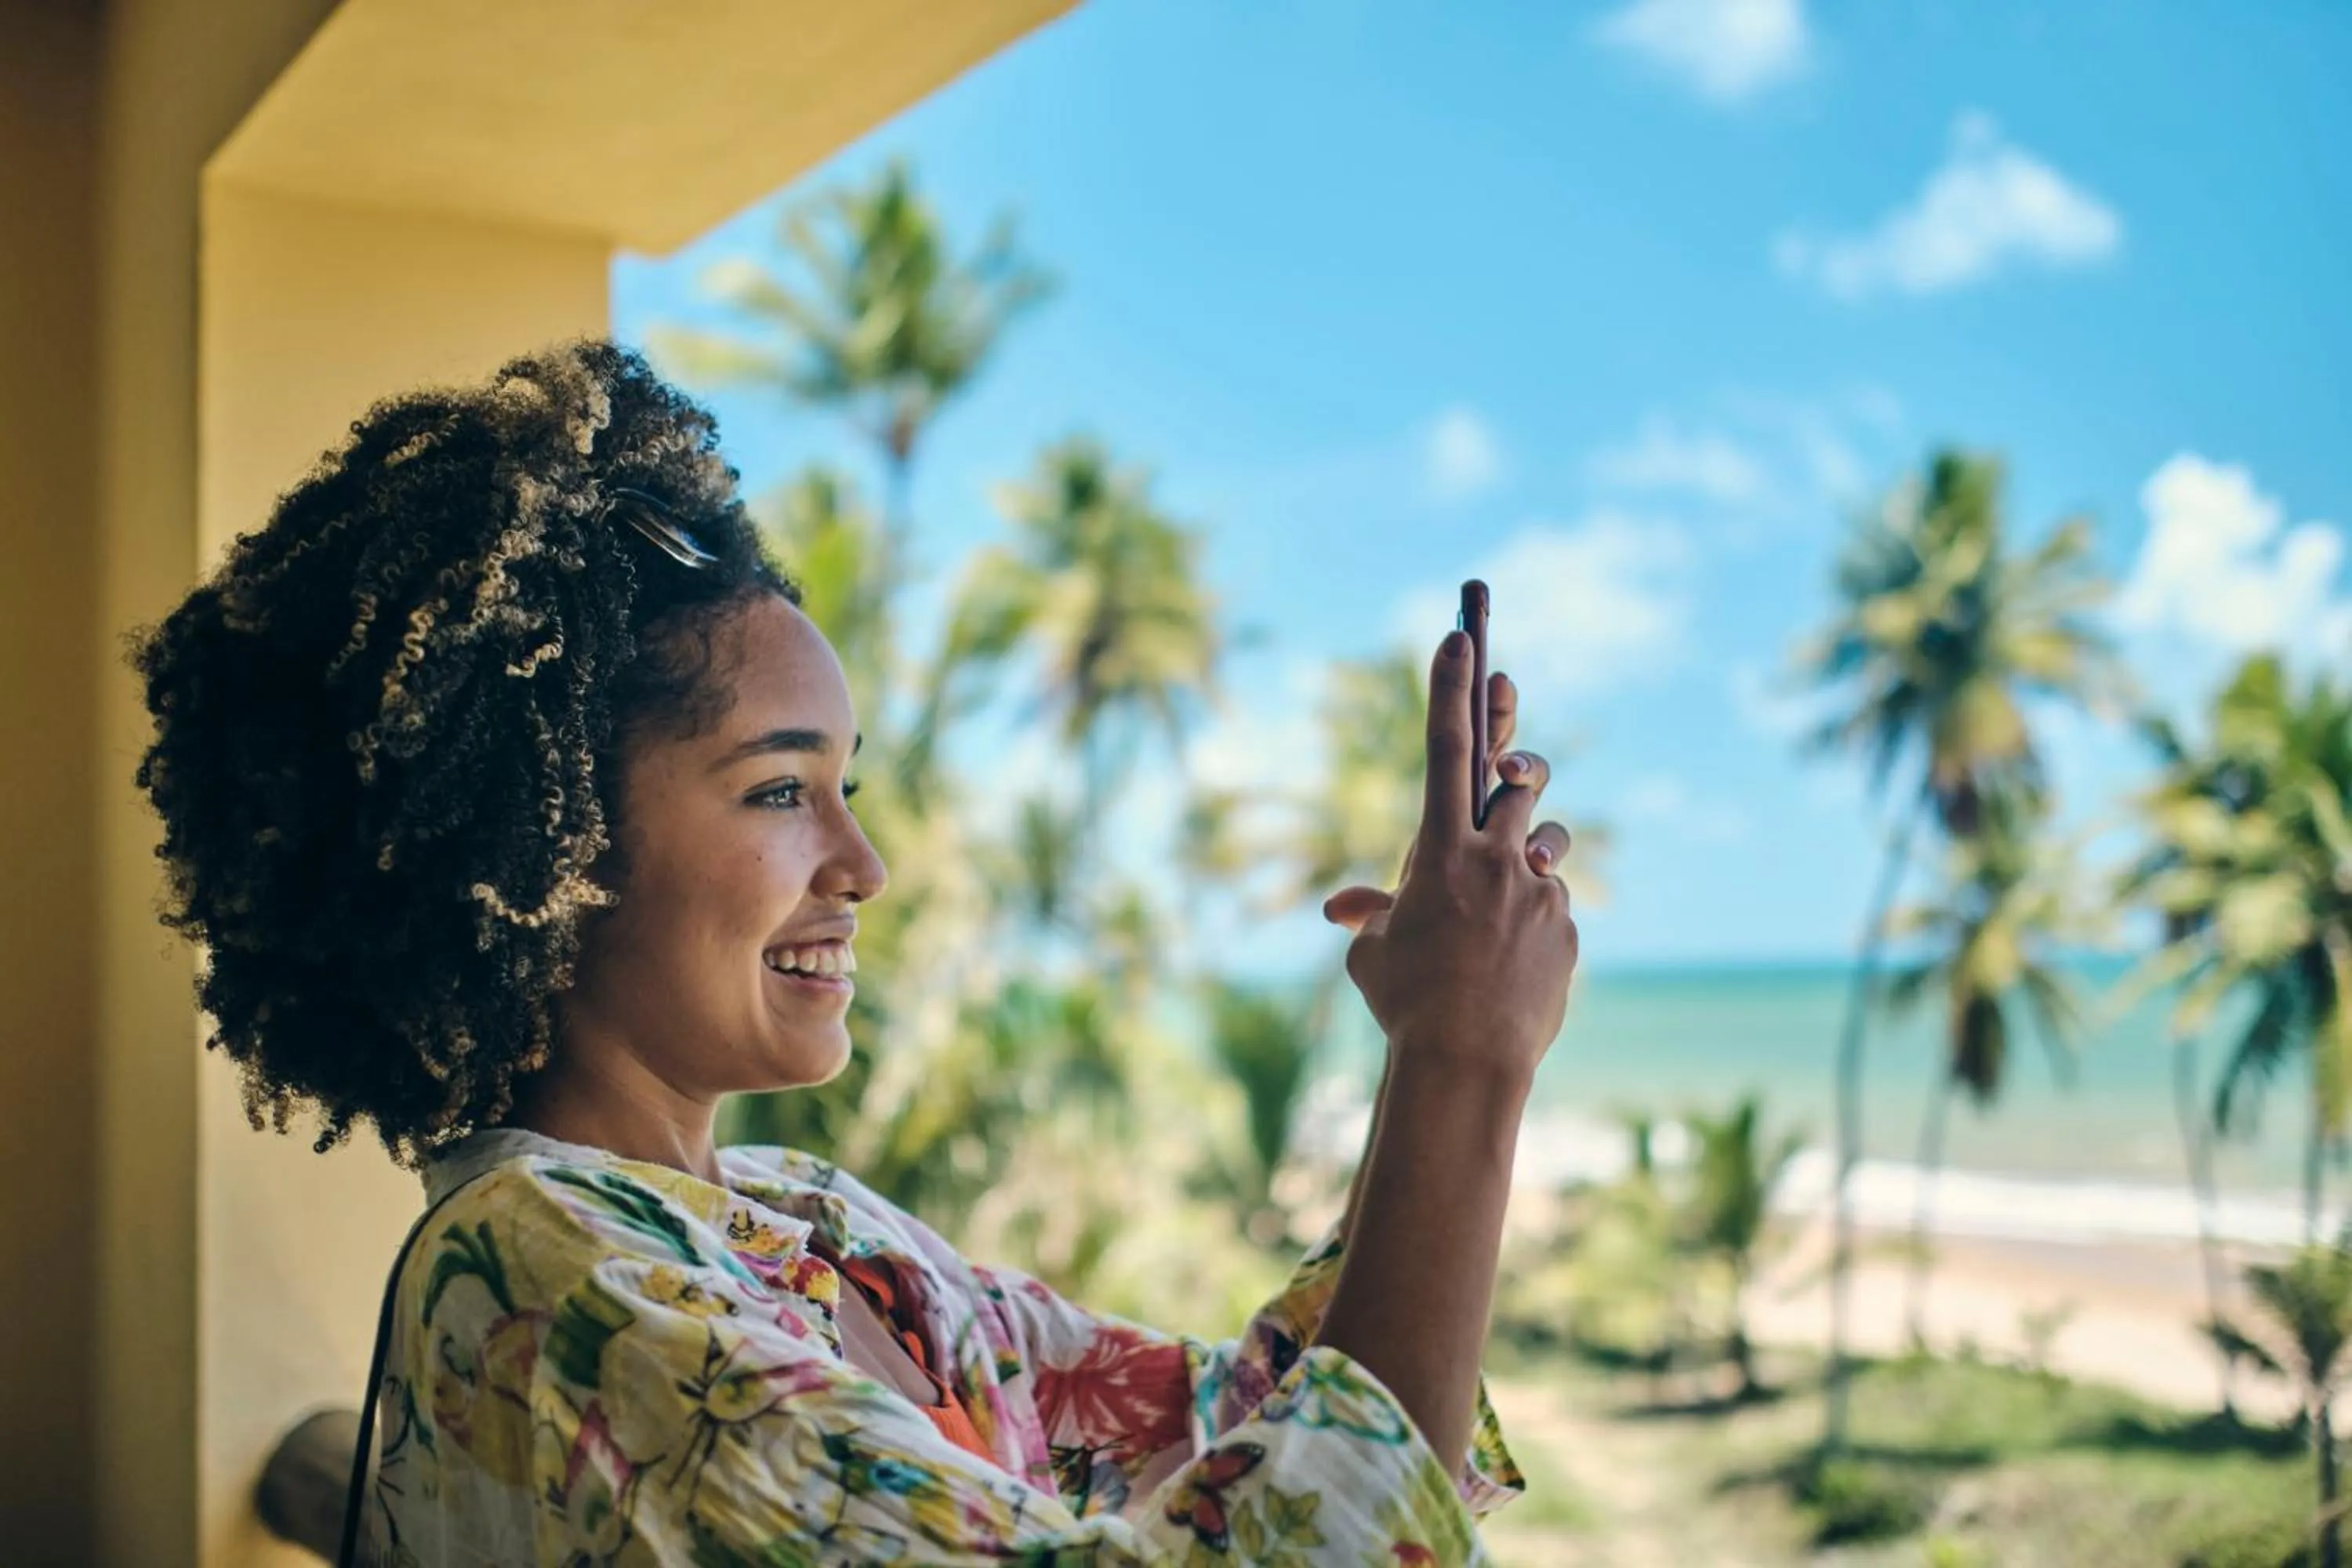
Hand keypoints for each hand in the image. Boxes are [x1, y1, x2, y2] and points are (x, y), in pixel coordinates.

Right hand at [1320, 638, 1577, 1082]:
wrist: (1469, 1061)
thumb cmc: (1407, 1004)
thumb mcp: (1372, 954)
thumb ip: (1370, 915)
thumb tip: (1345, 908)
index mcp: (1440, 851)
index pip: (1444, 748)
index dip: (1450, 689)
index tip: (1461, 636)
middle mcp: (1496, 857)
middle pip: (1519, 780)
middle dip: (1516, 768)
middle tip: (1511, 771)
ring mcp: (1538, 890)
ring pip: (1546, 841)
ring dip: (1529, 854)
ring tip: (1509, 892)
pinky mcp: (1567, 925)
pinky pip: (1551, 904)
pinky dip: (1531, 922)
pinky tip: (1511, 964)